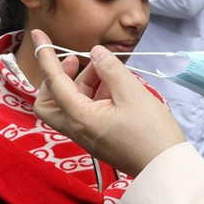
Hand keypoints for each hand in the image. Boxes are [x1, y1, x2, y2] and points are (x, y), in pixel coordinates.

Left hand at [32, 30, 185, 175]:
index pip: (54, 82)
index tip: (38, 35)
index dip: (45, 56)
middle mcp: (77, 129)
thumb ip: (110, 69)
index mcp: (80, 117)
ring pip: (70, 105)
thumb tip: (96, 53)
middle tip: (78, 61)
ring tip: (109, 71)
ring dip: (83, 83)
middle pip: (50, 101)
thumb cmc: (151, 132)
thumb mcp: (133, 93)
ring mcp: (88, 137)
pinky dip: (94, 96)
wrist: (165, 168)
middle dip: (58, 77)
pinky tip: (115, 87)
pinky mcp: (100, 139)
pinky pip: (86, 113)